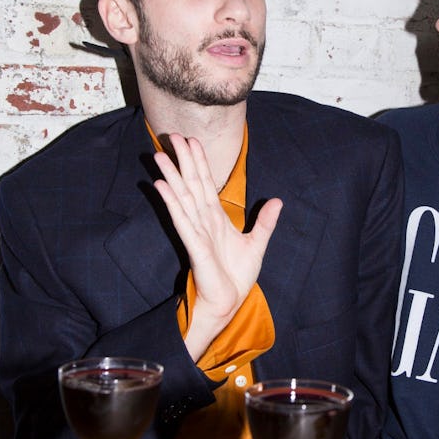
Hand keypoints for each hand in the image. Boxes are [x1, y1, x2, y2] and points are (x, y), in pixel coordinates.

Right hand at [153, 133, 281, 360]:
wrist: (229, 301)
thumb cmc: (237, 276)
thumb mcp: (257, 244)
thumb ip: (265, 221)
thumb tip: (278, 200)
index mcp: (216, 218)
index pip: (205, 184)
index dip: (199, 162)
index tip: (192, 141)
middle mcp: (203, 221)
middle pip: (191, 184)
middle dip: (183, 160)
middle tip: (173, 136)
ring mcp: (196, 232)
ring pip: (182, 197)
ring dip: (171, 176)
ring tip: (159, 155)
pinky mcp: (194, 246)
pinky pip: (181, 220)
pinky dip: (172, 202)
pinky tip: (162, 185)